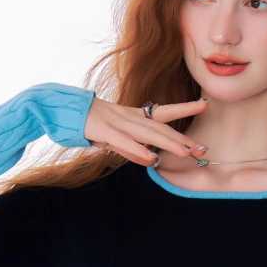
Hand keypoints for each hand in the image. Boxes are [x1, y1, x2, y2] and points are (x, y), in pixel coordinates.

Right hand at [84, 95, 208, 165]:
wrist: (62, 108)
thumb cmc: (89, 124)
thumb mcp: (114, 138)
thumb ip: (132, 149)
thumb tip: (151, 161)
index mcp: (132, 116)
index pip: (162, 111)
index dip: (184, 108)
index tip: (204, 105)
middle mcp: (128, 116)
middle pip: (160, 127)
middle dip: (182, 139)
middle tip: (202, 149)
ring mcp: (116, 122)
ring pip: (147, 133)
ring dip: (167, 144)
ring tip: (185, 153)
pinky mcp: (103, 130)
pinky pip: (124, 142)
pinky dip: (138, 150)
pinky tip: (150, 158)